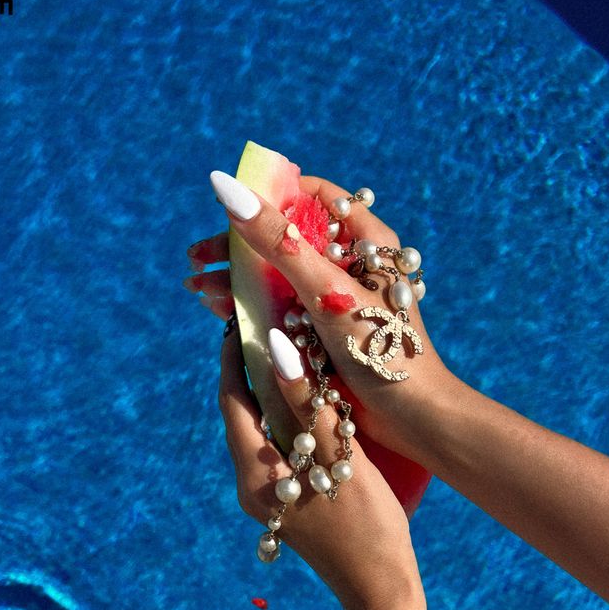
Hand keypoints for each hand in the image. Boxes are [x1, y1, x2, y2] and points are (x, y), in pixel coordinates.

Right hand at [187, 175, 458, 468]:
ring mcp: (337, 299)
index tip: (230, 209)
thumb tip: (229, 190)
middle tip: (198, 259)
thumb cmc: (380, 348)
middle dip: (239, 248)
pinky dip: (251, 308)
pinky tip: (220, 312)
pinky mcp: (325, 331)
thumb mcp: (327, 291)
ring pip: (279, 277)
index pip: (314, 198)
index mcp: (368, 241)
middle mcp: (352, 264)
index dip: (271, 197)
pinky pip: (282, 309)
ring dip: (238, 280)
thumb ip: (280, 243)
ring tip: (199, 290)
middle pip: (287, 239)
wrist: (410, 418)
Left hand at [217, 322, 425, 609]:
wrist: (379, 591)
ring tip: (291, 355)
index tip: (241, 320)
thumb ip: (305, 403)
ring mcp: (267, 499)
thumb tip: (276, 347)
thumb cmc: (367, 525)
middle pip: (241, 416)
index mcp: (256, 473)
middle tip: (269, 328)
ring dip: (269, 396)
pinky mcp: (286, 504)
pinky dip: (284, 422)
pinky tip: (308, 405)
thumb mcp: (338, 458)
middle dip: (250, 371)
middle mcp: (251, 486)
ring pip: (258, 434)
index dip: (232, 358)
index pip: (231, 402)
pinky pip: (275, 451)